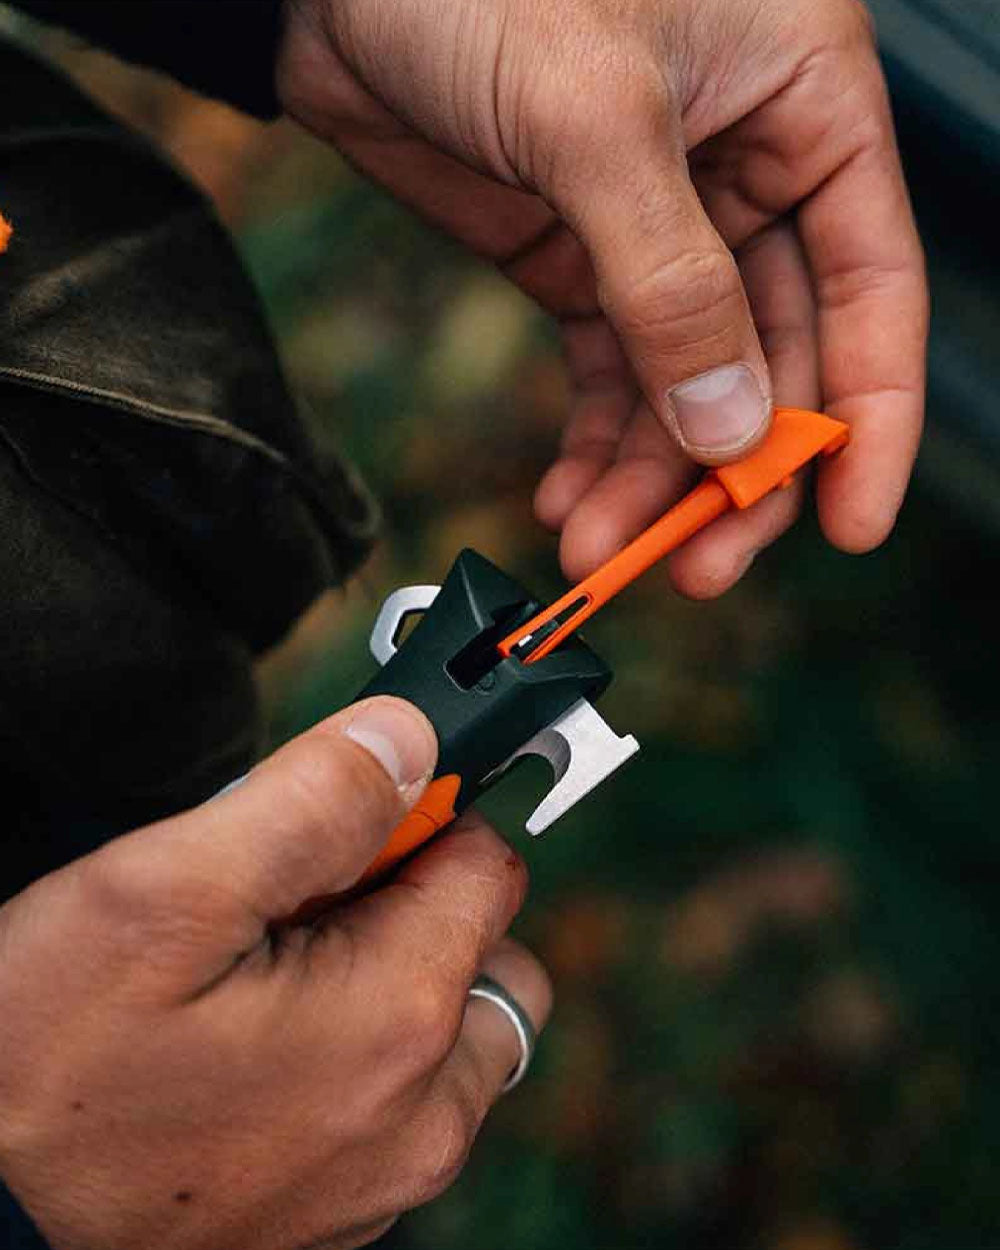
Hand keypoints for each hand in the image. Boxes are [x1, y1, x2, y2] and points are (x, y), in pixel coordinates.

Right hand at [0, 698, 549, 1249]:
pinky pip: (407, 1096)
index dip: (418, 824)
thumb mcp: (164, 892)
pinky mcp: (352, 1202)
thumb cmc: (52, 1059)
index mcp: (401, 1020)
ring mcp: (391, 1172)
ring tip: (279, 976)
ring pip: (457, 1026)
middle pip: (488, 950)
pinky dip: (364, 1050)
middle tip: (301, 907)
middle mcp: (424, 1114)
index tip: (345, 828)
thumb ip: (310, 801)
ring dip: (396, 978)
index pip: (489, 867)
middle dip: (418, 905)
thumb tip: (410, 741)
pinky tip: (266, 1044)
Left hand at [278, 0, 926, 596]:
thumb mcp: (594, 119)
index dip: (869, 416)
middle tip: (695, 565)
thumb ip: (672, 281)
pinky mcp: (577, 256)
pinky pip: (608, 374)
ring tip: (599, 549)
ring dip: (649, 478)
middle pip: (776, 357)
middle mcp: (746, 170)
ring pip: (686, 383)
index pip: (872, 284)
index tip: (850, 523)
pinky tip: (571, 500)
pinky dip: (595, 444)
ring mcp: (659, 225)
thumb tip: (732, 429)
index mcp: (803, 103)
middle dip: (732, 473)